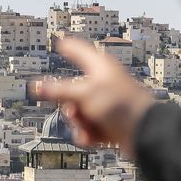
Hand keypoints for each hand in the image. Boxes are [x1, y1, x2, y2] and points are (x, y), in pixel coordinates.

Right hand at [37, 38, 154, 155]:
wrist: (144, 133)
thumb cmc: (120, 106)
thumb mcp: (84, 94)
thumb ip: (58, 90)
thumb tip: (35, 85)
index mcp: (100, 68)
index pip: (79, 51)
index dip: (68, 47)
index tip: (59, 42)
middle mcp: (103, 84)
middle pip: (72, 90)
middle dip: (69, 105)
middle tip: (74, 111)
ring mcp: (106, 104)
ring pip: (78, 112)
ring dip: (79, 124)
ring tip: (88, 129)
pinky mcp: (108, 124)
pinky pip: (88, 128)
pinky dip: (88, 135)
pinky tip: (94, 139)